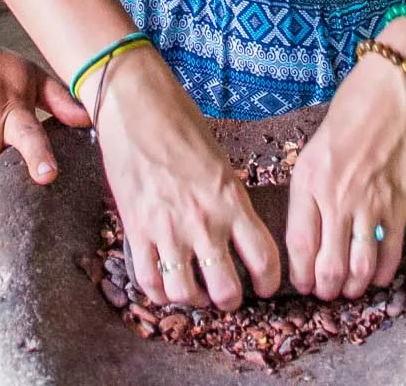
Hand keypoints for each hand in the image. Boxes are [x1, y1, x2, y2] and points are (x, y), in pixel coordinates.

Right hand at [91, 47, 279, 310]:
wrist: (136, 104)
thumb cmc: (181, 122)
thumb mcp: (219, 159)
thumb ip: (229, 199)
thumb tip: (236, 230)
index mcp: (231, 199)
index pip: (264, 259)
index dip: (269, 283)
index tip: (265, 286)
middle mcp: (203, 221)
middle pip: (227, 291)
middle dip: (231, 300)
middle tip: (229, 294)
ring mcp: (167, 229)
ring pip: (186, 294)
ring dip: (194, 299)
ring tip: (196, 290)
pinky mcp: (135, 230)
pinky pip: (149, 280)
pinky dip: (159, 291)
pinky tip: (165, 283)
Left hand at [286, 51, 405, 300]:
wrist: (397, 88)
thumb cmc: (354, 109)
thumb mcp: (317, 145)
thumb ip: (312, 187)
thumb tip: (312, 227)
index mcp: (308, 179)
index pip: (298, 245)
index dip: (300, 274)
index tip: (303, 283)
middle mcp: (335, 197)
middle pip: (327, 267)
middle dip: (325, 288)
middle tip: (327, 290)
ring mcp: (369, 204)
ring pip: (358, 268)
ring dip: (353, 286)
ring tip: (351, 287)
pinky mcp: (400, 205)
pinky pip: (389, 255)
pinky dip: (382, 273)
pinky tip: (377, 275)